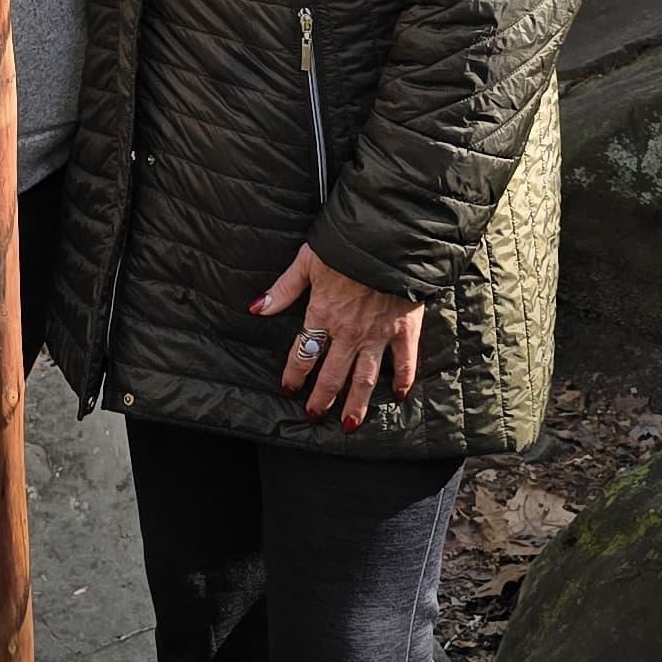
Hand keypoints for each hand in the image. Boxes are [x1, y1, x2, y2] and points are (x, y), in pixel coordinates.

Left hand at [250, 243, 424, 429]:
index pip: (303, 353)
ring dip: (356, 403)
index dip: (293, 374)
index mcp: (323, 314)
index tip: (288, 387)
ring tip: (349, 425)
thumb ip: (283, 289)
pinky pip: (404, 362)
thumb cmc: (346, 244)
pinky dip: (402, 380)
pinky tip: (398, 396)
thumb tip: (257, 309)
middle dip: (322, 398)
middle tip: (314, 414)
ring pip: (364, 377)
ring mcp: (378, 333)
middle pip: (332, 374)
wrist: (388, 236)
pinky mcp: (404, 329)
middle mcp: (349, 331)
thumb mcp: (307, 261)